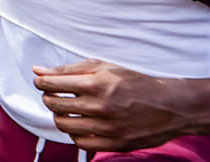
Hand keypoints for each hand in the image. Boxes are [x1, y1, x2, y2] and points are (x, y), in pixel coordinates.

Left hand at [33, 59, 190, 151]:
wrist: (171, 106)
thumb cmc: (136, 82)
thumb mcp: (104, 67)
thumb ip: (69, 69)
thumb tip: (37, 71)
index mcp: (96, 84)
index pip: (51, 84)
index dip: (41, 83)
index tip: (42, 82)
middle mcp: (100, 106)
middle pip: (54, 105)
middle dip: (49, 98)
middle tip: (55, 95)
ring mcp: (107, 127)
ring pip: (64, 125)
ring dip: (59, 116)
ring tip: (67, 110)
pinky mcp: (115, 143)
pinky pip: (80, 143)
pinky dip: (75, 134)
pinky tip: (80, 125)